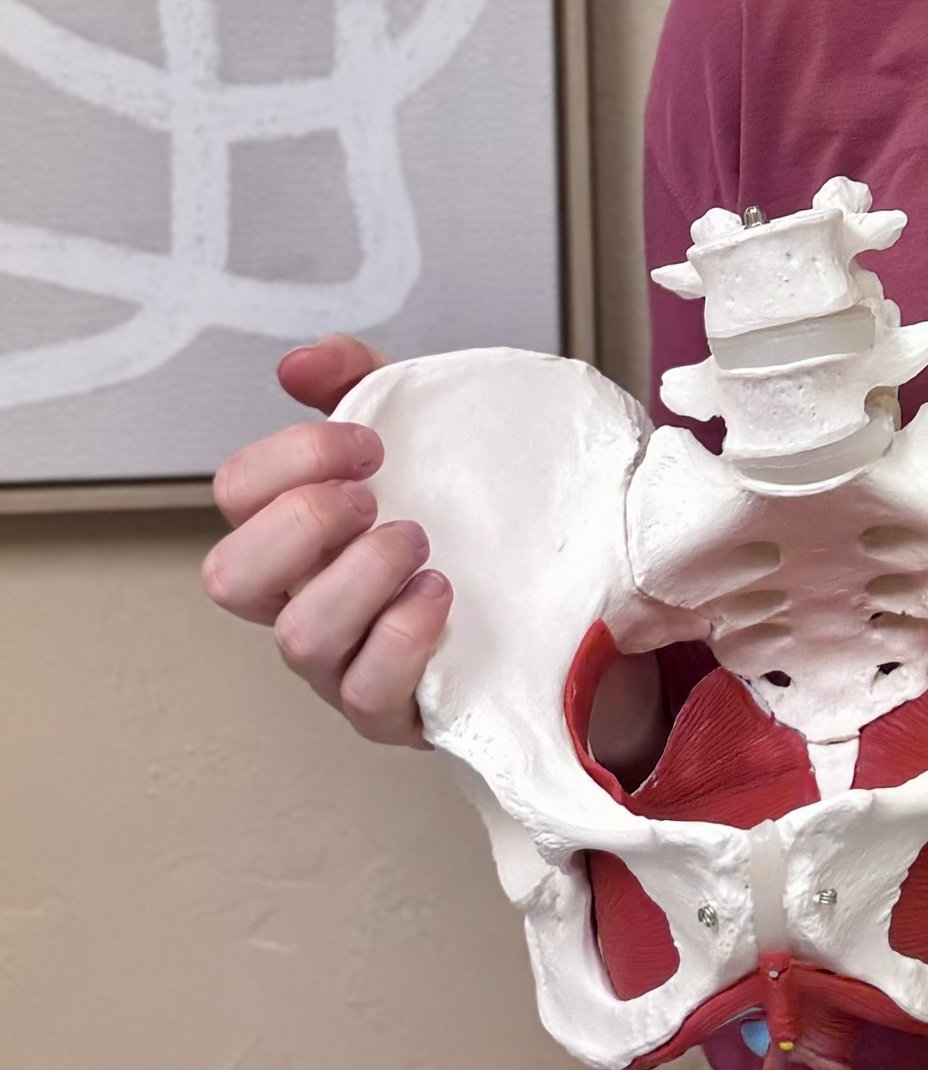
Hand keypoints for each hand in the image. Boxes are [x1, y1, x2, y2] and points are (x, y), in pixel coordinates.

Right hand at [200, 335, 447, 747]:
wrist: (555, 589)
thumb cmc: (463, 512)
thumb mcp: (424, 428)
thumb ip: (364, 381)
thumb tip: (302, 361)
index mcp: (297, 528)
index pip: (236, 492)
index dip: (292, 457)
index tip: (370, 443)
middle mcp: (302, 596)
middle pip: (230, 575)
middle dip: (302, 522)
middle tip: (373, 498)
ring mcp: (339, 660)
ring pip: (298, 637)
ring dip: (361, 577)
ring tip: (420, 543)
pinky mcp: (389, 708)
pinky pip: (366, 691)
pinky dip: (400, 637)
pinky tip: (439, 595)